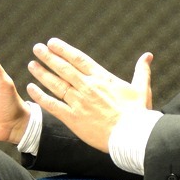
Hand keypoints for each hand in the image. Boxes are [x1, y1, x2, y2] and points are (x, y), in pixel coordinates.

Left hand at [26, 38, 152, 152]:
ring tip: (32, 64)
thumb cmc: (139, 113)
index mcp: (103, 79)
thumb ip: (142, 70)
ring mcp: (79, 102)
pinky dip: (41, 97)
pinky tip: (31, 89)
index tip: (53, 43)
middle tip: (37, 48)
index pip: (79, 59)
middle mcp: (88, 87)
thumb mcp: (142, 88)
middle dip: (49, 57)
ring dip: (42, 73)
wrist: (132, 136)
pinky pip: (53, 105)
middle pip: (64, 68)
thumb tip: (148, 55)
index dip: (64, 50)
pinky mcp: (73, 118)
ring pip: (56, 84)